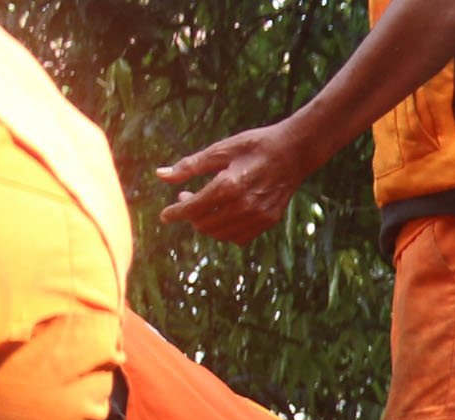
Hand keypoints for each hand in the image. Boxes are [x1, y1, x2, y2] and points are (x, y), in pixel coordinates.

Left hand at [159, 122, 313, 242]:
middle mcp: (243, 205)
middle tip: (187, 198)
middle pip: (204, 225)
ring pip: (221, 235)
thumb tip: (161, 175)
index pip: (192, 209)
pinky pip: (239, 237)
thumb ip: (189, 166)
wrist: (293, 152)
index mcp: (227, 185)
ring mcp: (257, 216)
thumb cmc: (254, 146)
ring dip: (207, 225)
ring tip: (205, 207)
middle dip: (190, 216)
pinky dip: (226, 231)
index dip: (175, 213)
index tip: (165, 215)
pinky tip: (224, 215)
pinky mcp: (268, 221)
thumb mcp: (219, 150)